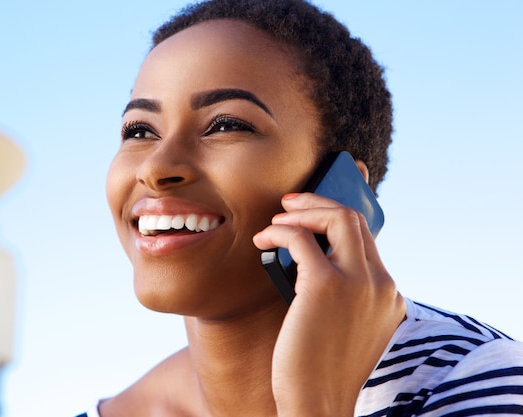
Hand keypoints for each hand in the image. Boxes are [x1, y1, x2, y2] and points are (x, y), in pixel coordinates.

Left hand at [253, 193, 405, 416]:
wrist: (318, 403)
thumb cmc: (321, 368)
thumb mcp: (346, 327)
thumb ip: (345, 295)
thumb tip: (311, 260)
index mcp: (388, 294)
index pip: (366, 238)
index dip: (335, 217)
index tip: (310, 212)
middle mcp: (381, 283)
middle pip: (354, 219)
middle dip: (318, 202)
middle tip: (288, 204)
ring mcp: (358, 282)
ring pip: (336, 217)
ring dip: (301, 212)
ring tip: (275, 220)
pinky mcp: (326, 285)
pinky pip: (300, 238)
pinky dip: (279, 232)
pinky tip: (262, 241)